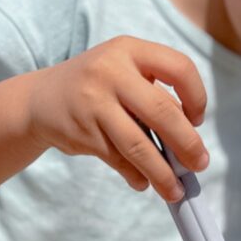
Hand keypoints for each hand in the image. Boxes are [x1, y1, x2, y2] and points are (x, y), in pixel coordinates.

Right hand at [26, 36, 208, 200]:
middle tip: (200, 164)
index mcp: (130, 50)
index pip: (180, 68)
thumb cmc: (99, 88)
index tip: (196, 120)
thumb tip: (190, 144)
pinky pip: (119, 160)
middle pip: (163, 112)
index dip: (197, 97)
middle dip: (187, 144)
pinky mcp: (83, 132)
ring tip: (175, 190)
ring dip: (162, 173)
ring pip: (139, 145)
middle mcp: (111, 72)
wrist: (41, 99)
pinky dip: (136, 176)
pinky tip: (143, 182)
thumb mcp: (126, 74)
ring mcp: (94, 102)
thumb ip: (156, 97)